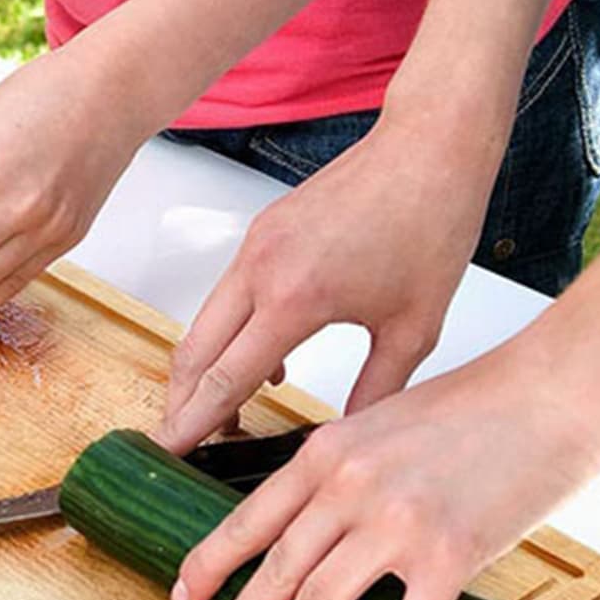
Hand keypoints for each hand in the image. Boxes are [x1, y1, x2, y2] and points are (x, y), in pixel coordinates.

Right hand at [157, 118, 497, 454]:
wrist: (429, 145)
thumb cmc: (431, 222)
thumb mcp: (414, 326)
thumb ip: (376, 390)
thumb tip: (348, 438)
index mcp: (295, 297)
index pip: (226, 379)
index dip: (193, 424)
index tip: (168, 454)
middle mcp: (261, 268)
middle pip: (194, 353)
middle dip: (182, 405)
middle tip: (182, 446)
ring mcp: (256, 245)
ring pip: (205, 323)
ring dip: (205, 371)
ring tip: (226, 417)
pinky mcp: (263, 231)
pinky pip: (229, 295)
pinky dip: (230, 335)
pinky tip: (268, 365)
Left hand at [170, 337, 599, 599]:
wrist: (550, 394)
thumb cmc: (477, 405)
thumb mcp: (381, 421)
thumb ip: (342, 466)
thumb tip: (312, 518)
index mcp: (327, 452)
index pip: (249, 519)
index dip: (210, 564)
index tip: (186, 594)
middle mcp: (350, 489)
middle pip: (277, 569)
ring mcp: (397, 525)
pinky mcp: (449, 556)